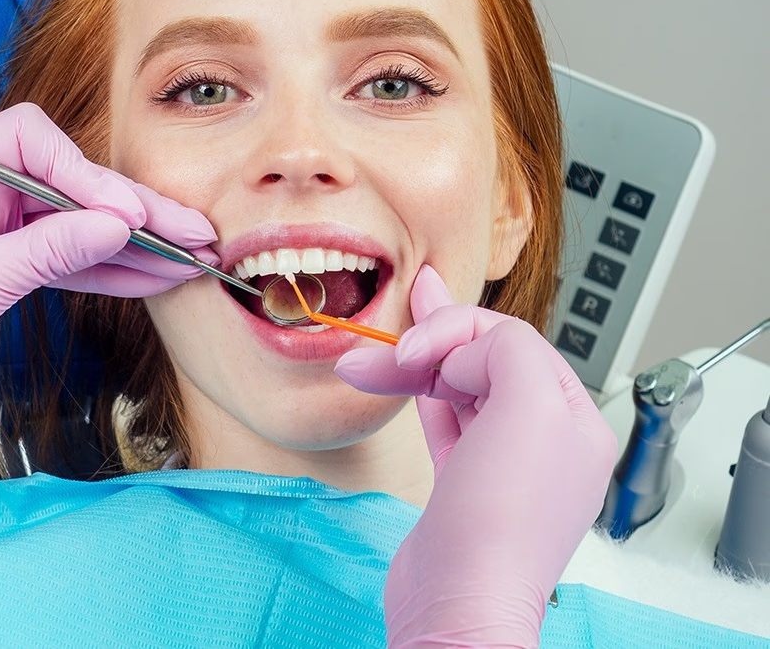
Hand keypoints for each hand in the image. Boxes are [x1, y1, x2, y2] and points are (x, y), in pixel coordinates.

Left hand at [0, 103, 217, 463]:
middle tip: (190, 232)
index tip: (123, 216)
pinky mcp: (4, 266)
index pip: (31, 142)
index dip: (84, 173)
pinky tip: (153, 277)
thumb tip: (116, 225)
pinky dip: (107, 272)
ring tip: (188, 259)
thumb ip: (47, 251)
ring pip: (75, 226)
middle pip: (66, 185)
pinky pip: (65, 261)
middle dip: (129, 211)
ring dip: (131, 245)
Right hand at [335, 266, 616, 646]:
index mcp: (573, 418)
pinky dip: (416, 398)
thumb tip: (467, 350)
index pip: (514, 342)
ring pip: (456, 390)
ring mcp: (501, 464)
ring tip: (363, 364)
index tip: (414, 349)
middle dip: (430, 345)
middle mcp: (544, 438)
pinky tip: (396, 382)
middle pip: (484, 361)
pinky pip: (443, 422)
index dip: (460, 334)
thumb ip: (508, 353)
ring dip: (410, 370)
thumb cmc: (502, 519)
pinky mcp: (462, 485)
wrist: (460, 603)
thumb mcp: (528, 408)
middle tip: (385, 341)